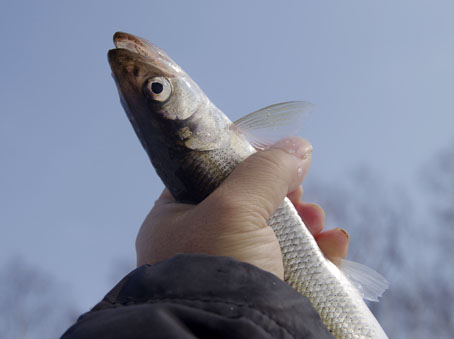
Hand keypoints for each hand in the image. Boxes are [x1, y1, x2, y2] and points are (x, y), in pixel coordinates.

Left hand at [136, 137, 348, 278]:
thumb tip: (297, 146)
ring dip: (305, 223)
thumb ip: (264, 170)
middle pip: (251, 204)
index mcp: (177, 219)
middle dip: (284, 196)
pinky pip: (297, 263)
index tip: (275, 158)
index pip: (212, 176)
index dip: (246, 163)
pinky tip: (333, 244)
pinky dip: (319, 251)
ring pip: (277, 233)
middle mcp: (203, 243)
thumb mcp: (235, 207)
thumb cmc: (217, 268)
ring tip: (317, 221)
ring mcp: (235, 269)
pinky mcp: (265, 290)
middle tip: (298, 194)